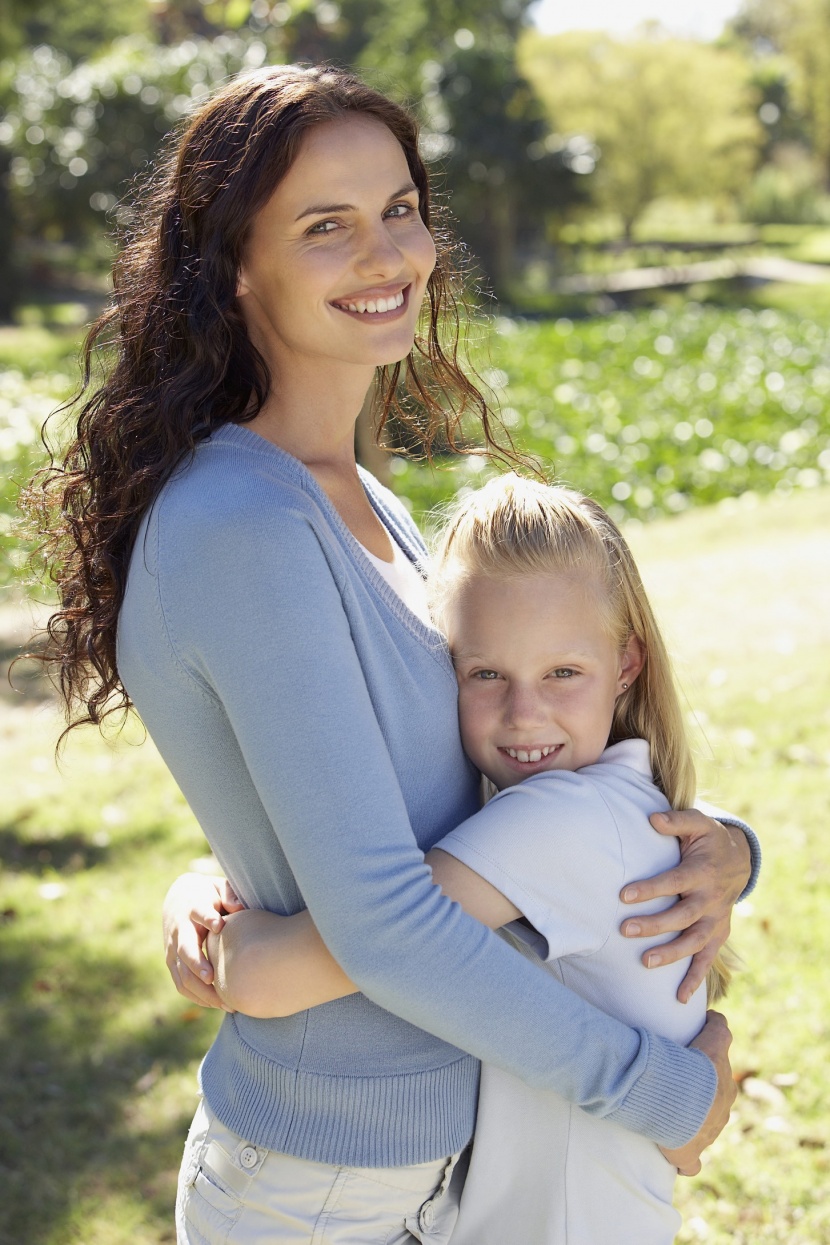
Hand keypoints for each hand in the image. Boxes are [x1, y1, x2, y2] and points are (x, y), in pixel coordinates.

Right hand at [162, 873, 244, 1009]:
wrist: (178, 899)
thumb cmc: (207, 894)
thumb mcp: (218, 887)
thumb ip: (229, 894)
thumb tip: (238, 907)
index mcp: (193, 907)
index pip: (199, 912)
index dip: (207, 917)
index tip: (219, 924)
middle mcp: (179, 930)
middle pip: (185, 948)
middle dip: (197, 964)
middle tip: (212, 978)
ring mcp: (172, 948)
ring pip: (182, 973)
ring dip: (200, 989)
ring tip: (224, 1002)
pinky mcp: (172, 963)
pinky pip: (181, 985)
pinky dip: (197, 997)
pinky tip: (217, 1004)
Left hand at [620, 810, 750, 1001]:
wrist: (739, 859)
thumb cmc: (708, 840)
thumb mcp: (697, 823)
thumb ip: (675, 821)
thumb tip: (651, 818)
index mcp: (702, 872)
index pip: (673, 882)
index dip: (650, 889)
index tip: (623, 896)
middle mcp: (711, 899)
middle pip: (682, 916)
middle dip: (654, 925)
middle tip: (625, 930)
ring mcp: (716, 920)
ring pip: (694, 941)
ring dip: (671, 954)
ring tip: (645, 962)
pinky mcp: (718, 934)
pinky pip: (708, 960)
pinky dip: (696, 979)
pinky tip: (680, 998)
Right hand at [660, 1010, 735, 1174]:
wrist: (682, 1097)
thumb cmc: (693, 1066)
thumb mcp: (714, 1039)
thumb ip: (719, 1027)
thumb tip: (716, 1016)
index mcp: (725, 1089)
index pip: (720, 1082)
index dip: (704, 1075)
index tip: (687, 1069)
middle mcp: (720, 1114)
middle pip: (712, 1107)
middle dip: (699, 1101)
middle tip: (673, 1088)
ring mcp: (706, 1136)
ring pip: (702, 1131)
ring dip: (689, 1125)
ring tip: (666, 1114)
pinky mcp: (689, 1156)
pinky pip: (689, 1165)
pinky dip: (685, 1163)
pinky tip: (676, 1159)